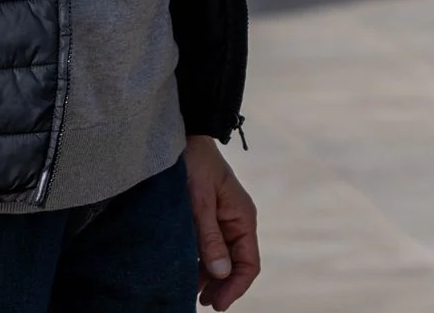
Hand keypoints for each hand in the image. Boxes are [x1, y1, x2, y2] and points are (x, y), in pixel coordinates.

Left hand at [185, 134, 260, 309]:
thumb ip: (209, 236)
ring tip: (192, 293)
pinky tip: (188, 273)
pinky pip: (208, 246)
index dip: (235, 287)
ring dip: (209, 277)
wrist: (184, 137)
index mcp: (243, 217)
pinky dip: (200, 262)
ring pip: (221, 258)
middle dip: (222, 286)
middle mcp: (236, 222)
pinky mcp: (206, 217)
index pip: (249, 262)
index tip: (217, 305)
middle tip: (203, 303)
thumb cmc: (194, 163)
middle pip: (236, 264)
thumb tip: (220, 272)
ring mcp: (222, 220)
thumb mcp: (199, 201)